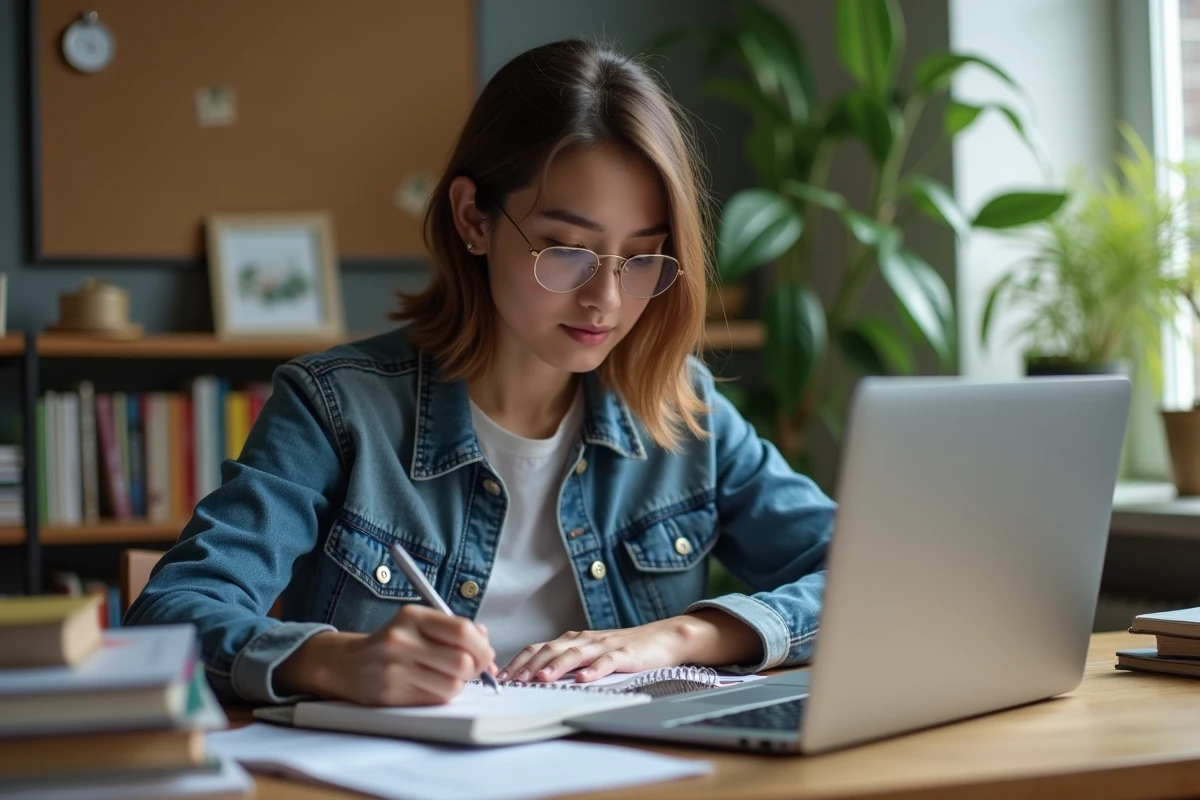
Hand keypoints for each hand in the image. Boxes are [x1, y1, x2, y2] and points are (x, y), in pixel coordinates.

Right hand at [275, 605, 496, 705]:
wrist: (345, 664)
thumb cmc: (391, 643)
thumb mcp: (417, 624)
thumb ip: (452, 628)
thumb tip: (486, 640)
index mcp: (411, 616)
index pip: (462, 631)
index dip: (482, 646)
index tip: (486, 653)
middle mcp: (401, 640)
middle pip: (461, 661)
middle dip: (476, 668)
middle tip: (474, 669)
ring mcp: (395, 669)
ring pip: (452, 685)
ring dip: (459, 684)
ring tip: (448, 677)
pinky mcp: (392, 695)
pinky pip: (435, 699)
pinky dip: (442, 694)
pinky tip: (431, 685)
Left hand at [496, 610, 761, 683]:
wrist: (662, 639)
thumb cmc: (623, 649)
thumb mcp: (589, 654)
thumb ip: (564, 662)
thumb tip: (531, 678)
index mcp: (572, 640)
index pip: (537, 648)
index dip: (518, 662)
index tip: (500, 678)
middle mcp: (584, 640)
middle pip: (550, 650)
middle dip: (528, 666)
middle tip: (512, 682)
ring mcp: (604, 646)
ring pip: (574, 654)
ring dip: (555, 666)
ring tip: (540, 679)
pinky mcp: (625, 654)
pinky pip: (607, 662)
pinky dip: (593, 670)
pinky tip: (583, 679)